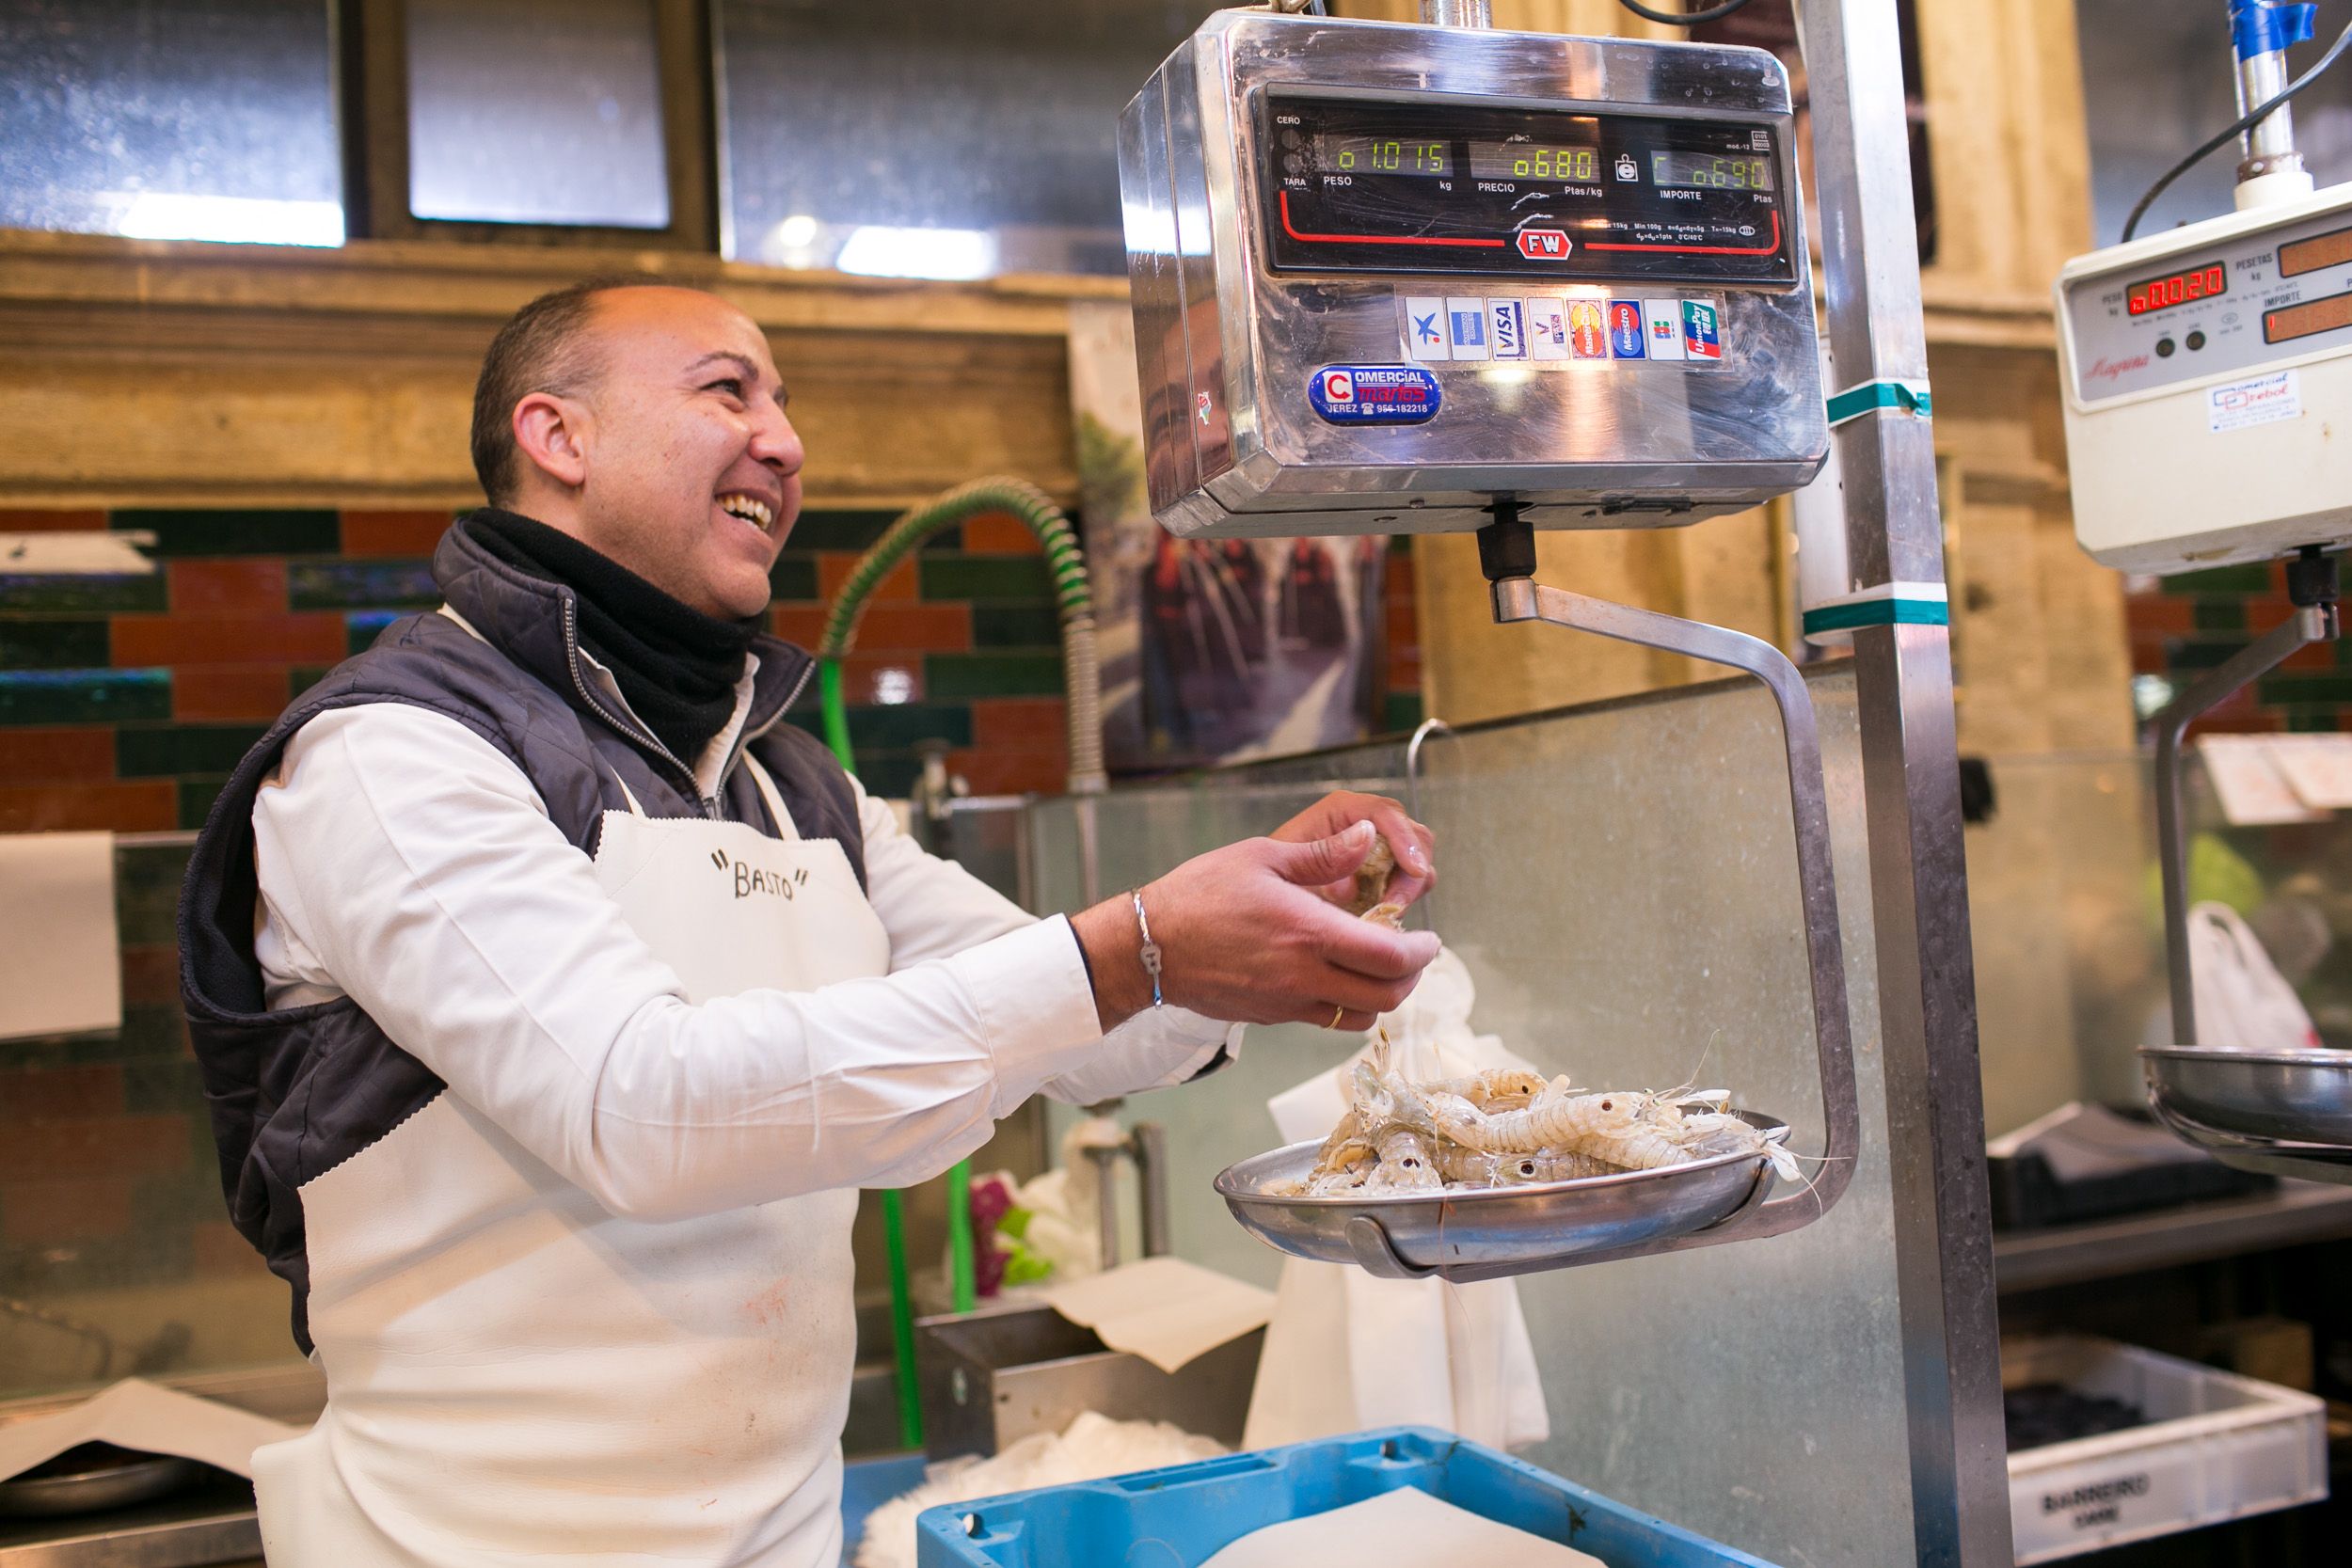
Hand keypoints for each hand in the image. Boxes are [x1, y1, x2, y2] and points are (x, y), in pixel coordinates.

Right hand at [1071, 821, 1441, 1032]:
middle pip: (1385, 997)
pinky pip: (1324, 1018)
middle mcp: (1304, 975)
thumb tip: (1369, 836)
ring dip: (1381, 997)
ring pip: (1358, 1016)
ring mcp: (1287, 1002)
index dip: (1421, 952)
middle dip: (1410, 978)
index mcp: (1309, 932)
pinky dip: (1345, 1004)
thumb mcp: (1262, 857)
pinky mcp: (1271, 1016)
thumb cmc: (1199, 894)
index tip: (1429, 939)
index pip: (1390, 957)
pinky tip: (1337, 976)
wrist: (1147, 947)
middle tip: (1414, 955)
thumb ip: (1323, 854)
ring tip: (1380, 969)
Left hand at [1268, 791, 1435, 909]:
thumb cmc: (1271, 877)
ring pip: (1420, 861)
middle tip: (1395, 903)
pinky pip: (1412, 884)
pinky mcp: (1386, 875)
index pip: (1385, 813)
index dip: (1404, 839)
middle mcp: (1367, 824)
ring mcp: (1380, 850)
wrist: (1269, 902)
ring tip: (1385, 912)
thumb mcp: (1288, 865)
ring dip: (1410, 888)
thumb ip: (1323, 853)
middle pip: (1414, 835)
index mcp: (1342, 810)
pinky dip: (1405, 899)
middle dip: (1413, 869)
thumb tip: (1364, 842)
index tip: (1414, 869)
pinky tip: (1384, 915)